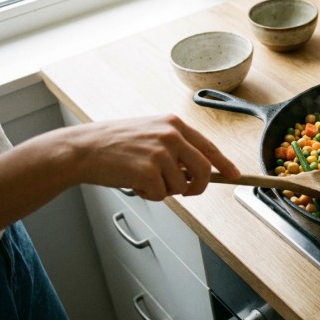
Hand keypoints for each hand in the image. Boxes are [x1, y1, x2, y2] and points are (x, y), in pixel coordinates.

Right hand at [71, 114, 239, 199]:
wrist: (83, 149)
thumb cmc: (114, 144)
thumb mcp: (150, 134)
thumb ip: (175, 148)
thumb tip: (199, 171)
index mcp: (174, 124)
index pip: (208, 147)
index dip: (224, 164)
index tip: (236, 175)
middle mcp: (171, 135)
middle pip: (203, 171)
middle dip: (197, 187)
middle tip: (186, 191)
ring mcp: (161, 153)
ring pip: (181, 186)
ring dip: (165, 190)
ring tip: (143, 177)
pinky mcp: (149, 171)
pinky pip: (161, 195)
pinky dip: (149, 195)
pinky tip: (133, 182)